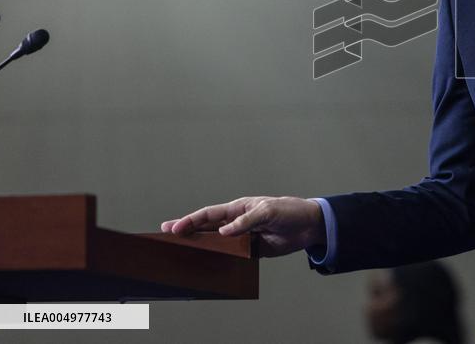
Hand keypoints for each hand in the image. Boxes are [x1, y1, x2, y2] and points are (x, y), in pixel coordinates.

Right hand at [160, 196, 324, 257]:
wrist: (309, 226)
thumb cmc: (289, 211)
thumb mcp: (268, 212)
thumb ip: (246, 221)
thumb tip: (224, 232)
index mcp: (238, 208)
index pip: (209, 214)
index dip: (191, 220)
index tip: (174, 228)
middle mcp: (237, 222)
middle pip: (207, 228)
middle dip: (187, 231)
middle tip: (166, 235)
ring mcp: (242, 237)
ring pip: (216, 243)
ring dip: (201, 247)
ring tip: (182, 253)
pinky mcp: (251, 250)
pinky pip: (232, 256)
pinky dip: (220, 260)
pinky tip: (209, 266)